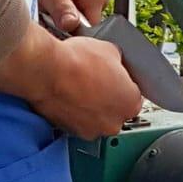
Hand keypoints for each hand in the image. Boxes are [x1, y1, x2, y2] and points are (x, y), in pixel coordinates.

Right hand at [0, 22, 141, 139]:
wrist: (47, 70)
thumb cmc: (78, 61)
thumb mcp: (110, 49)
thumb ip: (119, 61)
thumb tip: (115, 61)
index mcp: (130, 103)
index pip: (135, 94)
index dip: (124, 82)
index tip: (117, 76)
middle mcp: (114, 122)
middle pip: (117, 108)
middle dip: (110, 96)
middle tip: (98, 79)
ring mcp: (91, 130)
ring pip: (98, 117)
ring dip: (93, 105)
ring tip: (82, 85)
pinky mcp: (70, 132)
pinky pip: (79, 120)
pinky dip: (76, 110)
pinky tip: (70, 93)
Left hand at [29, 0, 108, 30]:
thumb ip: (63, 9)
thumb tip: (72, 26)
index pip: (91, 28)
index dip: (72, 30)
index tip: (56, 22)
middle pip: (85, 26)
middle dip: (66, 23)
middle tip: (49, 9)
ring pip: (77, 20)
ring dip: (61, 17)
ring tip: (48, 3)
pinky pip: (72, 13)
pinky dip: (59, 12)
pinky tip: (50, 3)